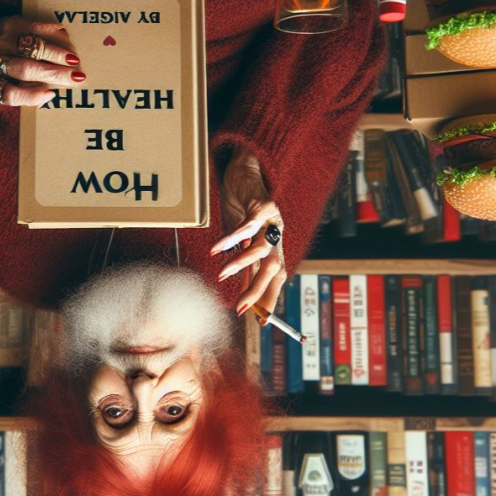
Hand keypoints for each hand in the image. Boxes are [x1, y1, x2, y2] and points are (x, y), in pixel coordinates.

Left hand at [0, 16, 85, 106]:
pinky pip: (34, 27)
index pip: (10, 94)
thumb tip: (50, 93)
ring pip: (32, 48)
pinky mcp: (8, 23)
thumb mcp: (3, 86)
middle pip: (25, 69)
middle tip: (76, 76)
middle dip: (54, 73)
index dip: (32, 96)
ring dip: (57, 54)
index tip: (51, 94)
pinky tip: (66, 37)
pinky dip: (52, 33)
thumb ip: (21, 93)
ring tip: (74, 59)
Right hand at [210, 146, 285, 317]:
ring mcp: (272, 220)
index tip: (262, 322)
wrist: (245, 172)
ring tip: (223, 276)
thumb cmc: (243, 209)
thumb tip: (243, 297)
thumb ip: (246, 268)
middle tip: (241, 307)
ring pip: (262, 249)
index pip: (277, 280)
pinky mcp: (263, 204)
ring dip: (242, 265)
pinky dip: (231, 238)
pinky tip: (217, 249)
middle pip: (274, 269)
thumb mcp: (243, 243)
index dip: (271, 300)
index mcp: (274, 247)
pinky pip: (247, 225)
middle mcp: (277, 236)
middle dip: (259, 290)